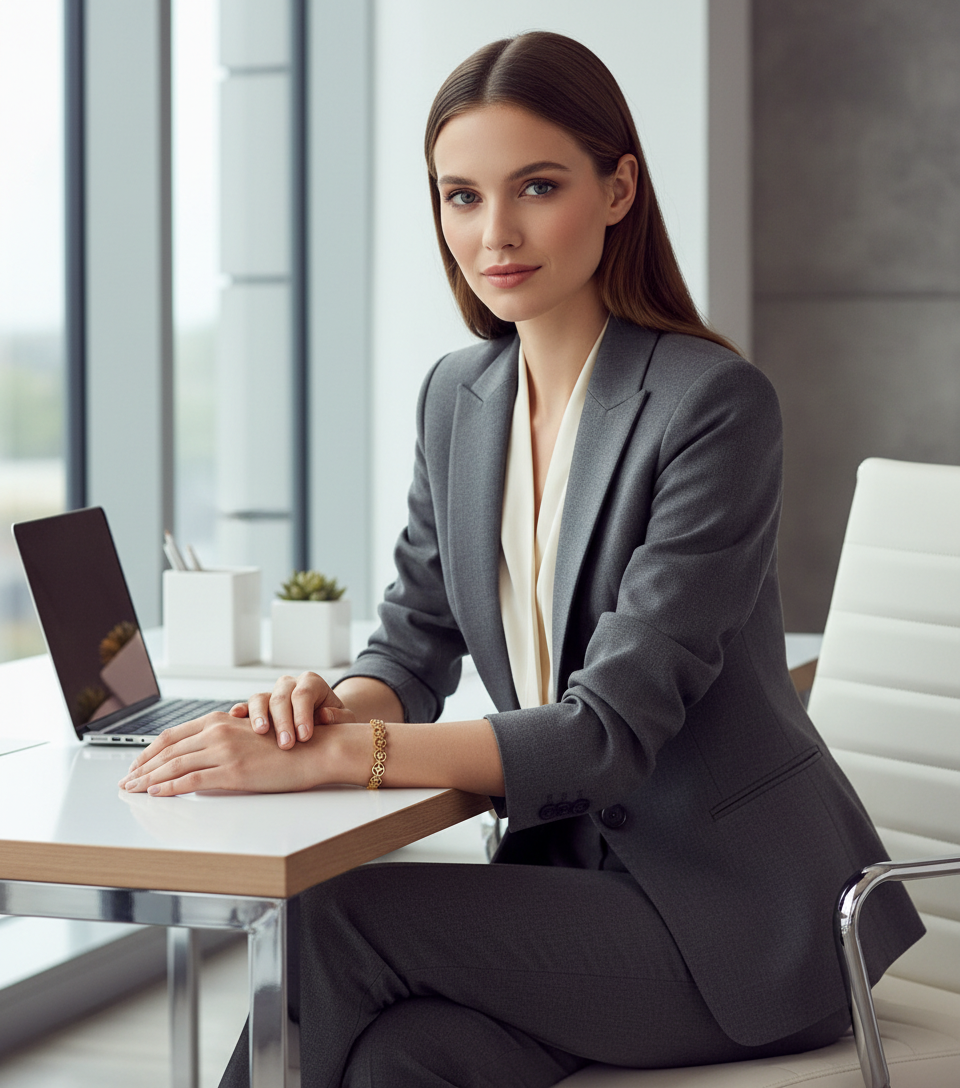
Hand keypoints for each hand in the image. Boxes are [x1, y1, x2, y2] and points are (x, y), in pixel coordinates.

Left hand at [117, 711, 326, 796]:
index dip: (150, 750)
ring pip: (174, 765)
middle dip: (143, 766)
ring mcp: (225, 751)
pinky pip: (192, 781)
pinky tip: (157, 793)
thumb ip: (223, 741)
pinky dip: (170, 788)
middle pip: (168, 750)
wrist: (314, 750)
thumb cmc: (287, 747)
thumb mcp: (248, 736)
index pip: (174, 734)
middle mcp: (218, 731)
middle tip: (128, 779)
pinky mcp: (233, 772)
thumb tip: (199, 758)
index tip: (138, 762)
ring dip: (149, 778)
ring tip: (135, 789)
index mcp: (221, 721)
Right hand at [227, 671, 357, 748]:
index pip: (304, 694)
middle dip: (283, 721)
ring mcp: (272, 695)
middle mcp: (290, 685)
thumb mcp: (345, 720)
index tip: (304, 737)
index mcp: (312, 683)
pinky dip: (240, 710)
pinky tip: (235, 717)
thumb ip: (339, 717)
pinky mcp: (258, 708)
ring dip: (259, 715)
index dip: (302, 714)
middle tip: (286, 744)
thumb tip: (324, 716)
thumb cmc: (335, 722)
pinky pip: (246, 706)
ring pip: (260, 698)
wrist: (324, 724)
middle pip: (281, 697)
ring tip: (261, 732)